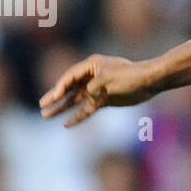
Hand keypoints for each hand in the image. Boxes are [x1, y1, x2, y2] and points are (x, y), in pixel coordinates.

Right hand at [39, 55, 155, 126]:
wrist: (149, 82)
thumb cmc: (130, 76)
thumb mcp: (108, 80)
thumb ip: (93, 88)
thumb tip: (86, 97)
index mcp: (91, 66)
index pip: (70, 77)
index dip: (61, 86)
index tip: (55, 95)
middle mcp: (91, 77)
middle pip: (69, 88)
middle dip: (55, 97)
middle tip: (42, 105)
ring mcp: (96, 89)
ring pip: (75, 100)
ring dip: (62, 107)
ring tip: (46, 115)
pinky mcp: (103, 100)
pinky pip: (87, 109)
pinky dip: (77, 116)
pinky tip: (66, 124)